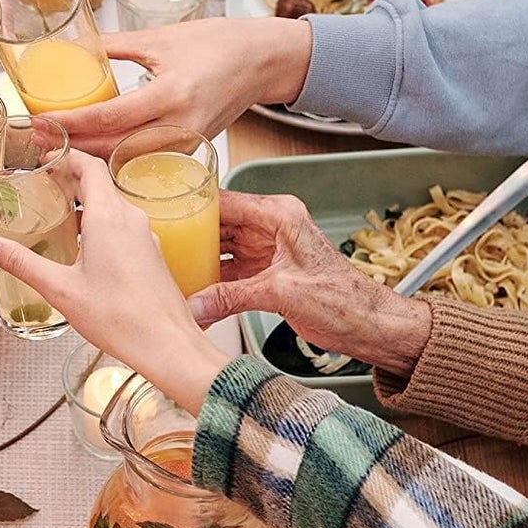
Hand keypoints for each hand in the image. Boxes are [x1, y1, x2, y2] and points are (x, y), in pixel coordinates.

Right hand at [0, 153, 229, 411]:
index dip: (67, 157)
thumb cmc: (119, 318)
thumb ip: (22, 262)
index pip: (90, 166)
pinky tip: (85, 249)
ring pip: (114, 206)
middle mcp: (131, 219)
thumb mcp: (60, 289)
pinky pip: (125, 226)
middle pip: (101, 183)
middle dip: (72, 181)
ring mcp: (145, 236)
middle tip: (45, 187)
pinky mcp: (151, 254)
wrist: (167, 344)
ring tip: (60, 217)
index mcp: (108, 217)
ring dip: (87, 204)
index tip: (47, 159)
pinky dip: (102, 224)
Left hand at [48, 18, 313, 156]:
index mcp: (172, 94)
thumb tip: (73, 46)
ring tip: (53, 148)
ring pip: (126, 161)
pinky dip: (114, 161)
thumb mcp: (161, 37)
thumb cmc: (217, 44)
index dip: (70, 123)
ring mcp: (187, 144)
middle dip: (70, 146)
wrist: (263, 61)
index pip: (109, 117)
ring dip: (88, 158)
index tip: (39, 121)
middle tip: (35, 139)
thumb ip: (115, 45)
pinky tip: (88, 155)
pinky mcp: (189, 153)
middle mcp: (180, 126)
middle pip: (112, 148)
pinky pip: (143, 163)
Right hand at [187, 191, 430, 377]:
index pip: (225, 201)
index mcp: (278, 215)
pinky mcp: (263, 273)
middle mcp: (270, 227)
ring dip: (197, 262)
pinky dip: (211, 283)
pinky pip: (228, 272)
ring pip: (219, 248)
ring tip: (169, 270)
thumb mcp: (281, 294)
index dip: (192, 206)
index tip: (164, 213)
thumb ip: (232, 297)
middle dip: (188, 236)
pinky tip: (192, 293)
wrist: (368, 326)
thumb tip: (194, 305)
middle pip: (217, 224)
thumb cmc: (345, 300)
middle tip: (158, 246)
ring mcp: (265, 250)